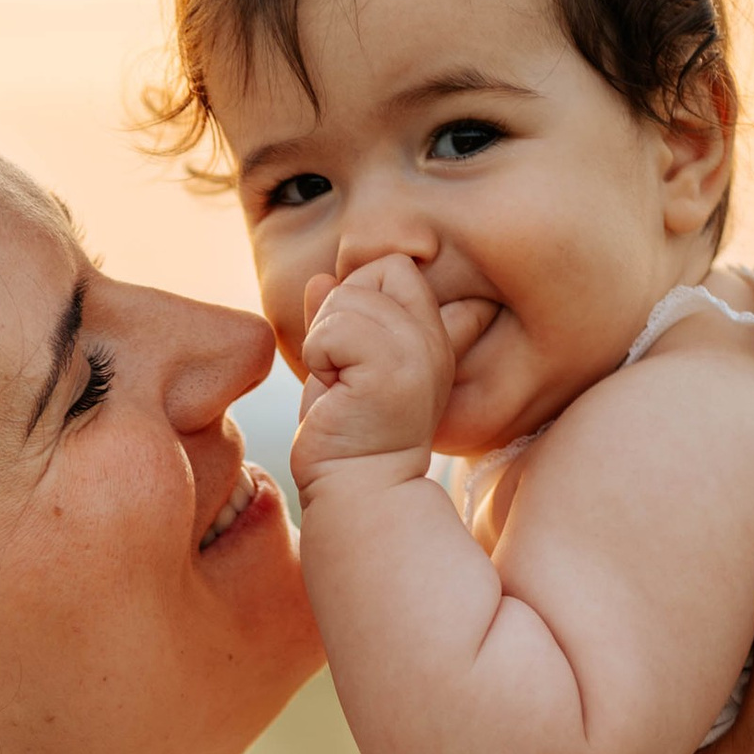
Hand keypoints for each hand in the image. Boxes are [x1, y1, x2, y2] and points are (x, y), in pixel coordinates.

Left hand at [289, 257, 481, 486]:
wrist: (354, 487)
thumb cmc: (346, 432)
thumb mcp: (342, 362)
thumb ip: (338, 317)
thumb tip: (322, 278)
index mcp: (431, 333)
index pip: (397, 266)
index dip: (363, 291)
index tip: (355, 347)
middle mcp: (435, 338)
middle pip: (375, 271)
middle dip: (341, 311)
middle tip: (343, 367)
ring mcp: (419, 353)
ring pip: (350, 296)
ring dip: (325, 339)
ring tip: (340, 383)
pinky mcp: (392, 372)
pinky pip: (334, 329)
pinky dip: (319, 357)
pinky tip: (334, 391)